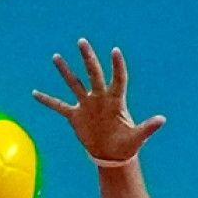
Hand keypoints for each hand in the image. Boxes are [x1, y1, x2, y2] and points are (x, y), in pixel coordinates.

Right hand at [33, 40, 164, 163]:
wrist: (112, 156)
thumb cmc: (127, 145)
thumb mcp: (138, 137)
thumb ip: (148, 127)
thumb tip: (162, 119)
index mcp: (116, 100)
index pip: (118, 78)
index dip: (117, 66)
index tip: (115, 51)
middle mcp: (100, 97)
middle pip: (93, 73)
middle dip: (88, 58)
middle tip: (82, 42)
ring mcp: (86, 105)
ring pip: (74, 83)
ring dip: (65, 71)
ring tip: (56, 57)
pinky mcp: (75, 116)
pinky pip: (58, 106)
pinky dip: (47, 101)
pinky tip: (35, 93)